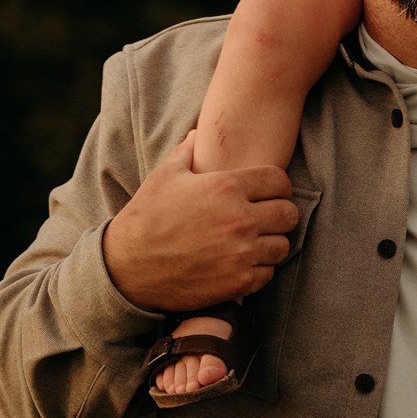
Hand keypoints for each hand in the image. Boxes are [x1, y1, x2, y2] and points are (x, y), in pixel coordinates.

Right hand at [102, 134, 298, 312]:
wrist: (127, 268)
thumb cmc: (146, 218)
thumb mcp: (165, 176)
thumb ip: (188, 151)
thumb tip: (197, 134)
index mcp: (227, 187)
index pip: (280, 181)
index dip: (277, 186)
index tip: (268, 193)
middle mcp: (240, 219)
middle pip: (289, 214)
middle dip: (279, 214)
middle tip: (265, 218)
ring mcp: (241, 253)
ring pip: (282, 246)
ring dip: (271, 243)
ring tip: (255, 242)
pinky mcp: (237, 283)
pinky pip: (268, 274)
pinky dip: (259, 270)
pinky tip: (243, 263)